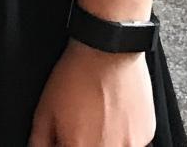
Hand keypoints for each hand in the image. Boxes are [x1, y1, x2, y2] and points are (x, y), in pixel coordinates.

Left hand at [27, 40, 156, 146]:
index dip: (66, 143)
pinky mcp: (146, 134)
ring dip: (104, 140)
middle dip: (83, 141)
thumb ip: (40, 141)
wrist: (108, 49)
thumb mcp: (44, 110)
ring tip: (100, 117)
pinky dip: (123, 134)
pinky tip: (115, 113)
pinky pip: (132, 143)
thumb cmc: (78, 75)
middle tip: (83, 124)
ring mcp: (130, 145)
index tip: (64, 137)